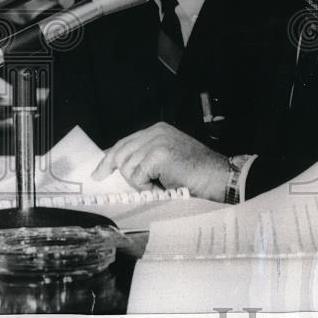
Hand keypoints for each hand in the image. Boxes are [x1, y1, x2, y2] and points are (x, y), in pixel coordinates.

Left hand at [91, 122, 230, 201]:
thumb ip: (146, 156)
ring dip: (142, 183)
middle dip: (122, 173)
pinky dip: (149, 187)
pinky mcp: (158, 155)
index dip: (109, 158)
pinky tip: (164, 185)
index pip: (124, 143)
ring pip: (128, 169)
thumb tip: (119, 167)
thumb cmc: (196, 173)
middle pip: (120, 154)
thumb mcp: (168, 158)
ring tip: (162, 183)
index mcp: (158, 130)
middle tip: (132, 184)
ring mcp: (157, 141)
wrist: (218, 177)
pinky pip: (138, 177)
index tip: (99, 172)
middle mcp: (156, 131)